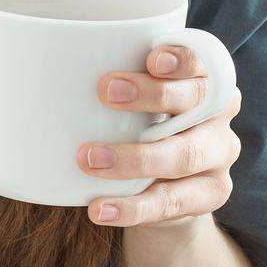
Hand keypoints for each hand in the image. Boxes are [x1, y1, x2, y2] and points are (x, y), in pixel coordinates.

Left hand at [77, 44, 242, 230]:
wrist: (164, 187)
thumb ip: (112, 80)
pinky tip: (100, 208)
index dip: (183, 58)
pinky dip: (133, 207)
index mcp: (203, 77)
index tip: (151, 58)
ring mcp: (220, 156)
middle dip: (153, 95)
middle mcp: (218, 114)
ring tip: (88, 159)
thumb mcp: (131, 98)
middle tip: (105, 92)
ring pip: (185, 155)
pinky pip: (172, 202)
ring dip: (135, 158)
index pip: (202, 59)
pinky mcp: (211, 194)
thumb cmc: (137, 122)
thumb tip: (46, 66)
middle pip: (198, 101)